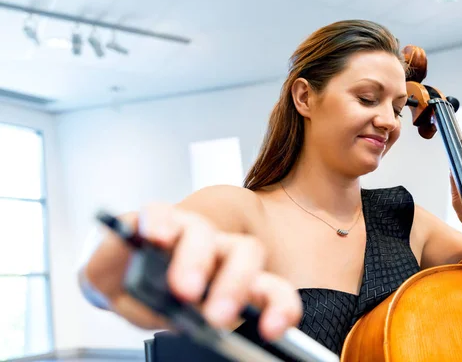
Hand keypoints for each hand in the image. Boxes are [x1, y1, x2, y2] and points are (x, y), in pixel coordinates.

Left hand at [80, 203, 301, 340]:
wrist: (145, 291)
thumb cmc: (131, 276)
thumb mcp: (105, 272)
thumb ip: (104, 258)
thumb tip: (122, 245)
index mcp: (164, 230)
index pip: (163, 213)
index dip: (162, 220)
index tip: (156, 237)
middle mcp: (199, 239)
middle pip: (206, 232)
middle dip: (197, 258)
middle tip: (185, 291)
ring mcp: (228, 261)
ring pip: (248, 252)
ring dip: (236, 282)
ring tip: (219, 317)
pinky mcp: (251, 289)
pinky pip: (276, 291)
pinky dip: (280, 307)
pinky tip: (272, 326)